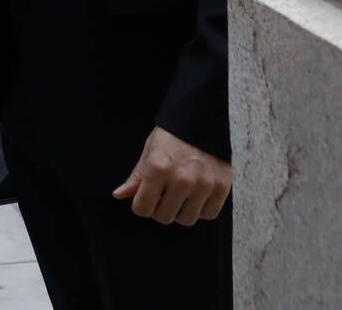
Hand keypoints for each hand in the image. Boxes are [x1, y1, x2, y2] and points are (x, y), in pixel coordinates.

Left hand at [112, 127, 231, 225]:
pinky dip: (201, 209)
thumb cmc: (173, 136)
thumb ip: (136, 177)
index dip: (141, 205)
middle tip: (164, 195)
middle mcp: (181, 179)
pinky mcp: (221, 187)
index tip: (146, 199)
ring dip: (181, 211)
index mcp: (158, 168)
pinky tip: (197, 194)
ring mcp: (203, 184)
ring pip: (186, 219)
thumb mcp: (149, 151)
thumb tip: (119, 195)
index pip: (142, 208)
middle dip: (160, 209)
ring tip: (181, 195)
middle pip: (164, 217)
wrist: (204, 121)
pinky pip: (208, 215)